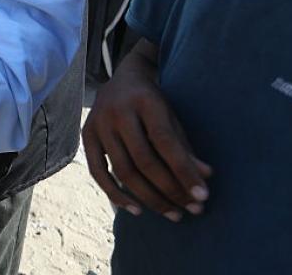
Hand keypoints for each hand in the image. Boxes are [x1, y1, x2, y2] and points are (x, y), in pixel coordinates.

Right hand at [82, 42, 212, 221]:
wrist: (122, 77)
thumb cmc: (152, 101)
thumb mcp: (171, 116)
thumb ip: (184, 146)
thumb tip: (205, 177)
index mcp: (144, 101)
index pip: (165, 142)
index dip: (184, 170)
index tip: (203, 195)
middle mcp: (118, 111)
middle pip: (144, 160)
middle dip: (170, 189)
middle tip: (193, 209)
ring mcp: (98, 123)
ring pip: (122, 170)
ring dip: (149, 198)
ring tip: (173, 213)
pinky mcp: (86, 134)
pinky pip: (97, 171)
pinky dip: (115, 193)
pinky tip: (136, 210)